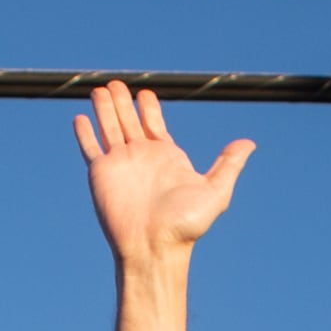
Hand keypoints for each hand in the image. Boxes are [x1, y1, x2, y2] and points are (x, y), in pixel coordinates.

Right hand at [74, 82, 252, 268]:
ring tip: (100, 89)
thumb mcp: (216, 192)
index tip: (145, 93)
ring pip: (109, 127)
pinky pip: (90, 147)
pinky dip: (84, 133)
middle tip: (116, 82)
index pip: (154, 123)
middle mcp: (141, 157)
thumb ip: (228, 165)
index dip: (149, 107)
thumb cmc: (186, 226)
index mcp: (166, 157)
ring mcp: (120, 164)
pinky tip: (80, 118)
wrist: (154, 248)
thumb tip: (250, 144)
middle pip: (129, 120)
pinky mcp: (101, 173)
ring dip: (104, 108)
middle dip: (123, 101)